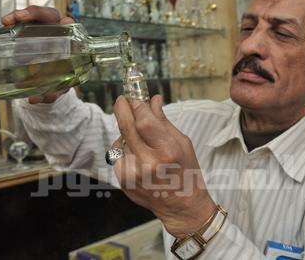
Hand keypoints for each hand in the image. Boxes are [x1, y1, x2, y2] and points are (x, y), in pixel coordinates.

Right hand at [1, 5, 74, 103]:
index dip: (66, 23)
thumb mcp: (59, 86)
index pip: (69, 26)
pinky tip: (4, 25)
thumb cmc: (60, 79)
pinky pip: (19, 23)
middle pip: (48, 15)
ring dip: (19, 16)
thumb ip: (52, 92)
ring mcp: (40, 30)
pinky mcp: (26, 32)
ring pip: (31, 17)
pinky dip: (11, 22)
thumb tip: (36, 99)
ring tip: (7, 22)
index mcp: (69, 41)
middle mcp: (55, 31)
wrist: (50, 79)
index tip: (63, 23)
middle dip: (35, 13)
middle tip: (21, 18)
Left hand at [112, 95, 215, 237]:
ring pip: (120, 140)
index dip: (137, 106)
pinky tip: (138, 158)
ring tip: (143, 143)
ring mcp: (133, 174)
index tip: (135, 99)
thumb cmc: (186, 172)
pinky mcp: (123, 182)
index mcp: (167, 152)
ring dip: (127, 135)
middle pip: (126, 127)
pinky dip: (125, 150)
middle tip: (122, 100)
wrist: (182, 206)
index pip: (143, 120)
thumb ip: (163, 121)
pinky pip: (118, 155)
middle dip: (122, 109)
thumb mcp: (182, 143)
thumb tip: (152, 100)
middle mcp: (147, 164)